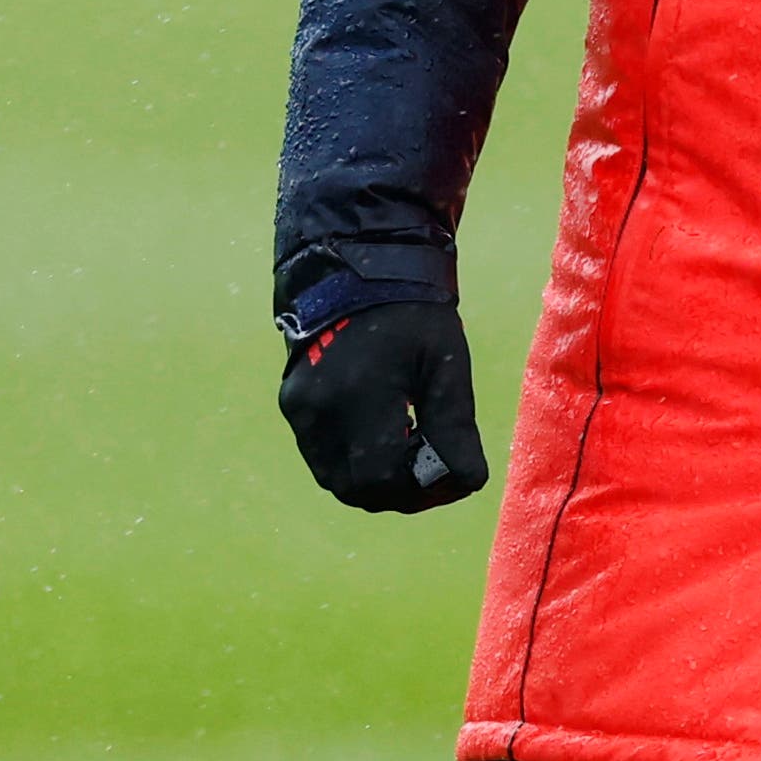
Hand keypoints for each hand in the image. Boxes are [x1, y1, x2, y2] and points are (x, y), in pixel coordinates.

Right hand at [279, 293, 488, 513]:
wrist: (356, 269)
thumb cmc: (411, 313)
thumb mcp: (445, 363)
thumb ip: (454, 426)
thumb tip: (467, 481)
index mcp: (358, 394)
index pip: (381, 478)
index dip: (418, 490)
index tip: (448, 472)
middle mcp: (318, 409)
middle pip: (356, 488)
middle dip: (399, 491)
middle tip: (432, 469)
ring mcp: (299, 409)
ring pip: (335, 479)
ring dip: (375, 480)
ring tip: (410, 450)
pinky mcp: (292, 406)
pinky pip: (323, 456)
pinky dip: (355, 461)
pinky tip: (384, 435)